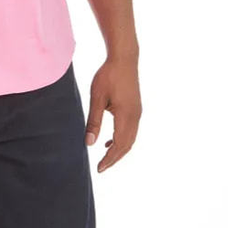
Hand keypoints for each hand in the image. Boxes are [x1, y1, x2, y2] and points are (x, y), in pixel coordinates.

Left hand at [85, 55, 141, 172]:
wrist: (124, 58)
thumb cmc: (108, 75)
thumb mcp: (97, 98)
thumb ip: (94, 121)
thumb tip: (89, 143)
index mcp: (126, 116)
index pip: (119, 145)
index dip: (110, 159)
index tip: (99, 169)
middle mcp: (135, 117)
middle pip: (127, 145)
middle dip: (115, 158)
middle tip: (102, 167)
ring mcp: (138, 112)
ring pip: (131, 138)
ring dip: (119, 149)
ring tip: (105, 156)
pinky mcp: (136, 107)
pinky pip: (131, 130)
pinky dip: (122, 139)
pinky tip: (110, 139)